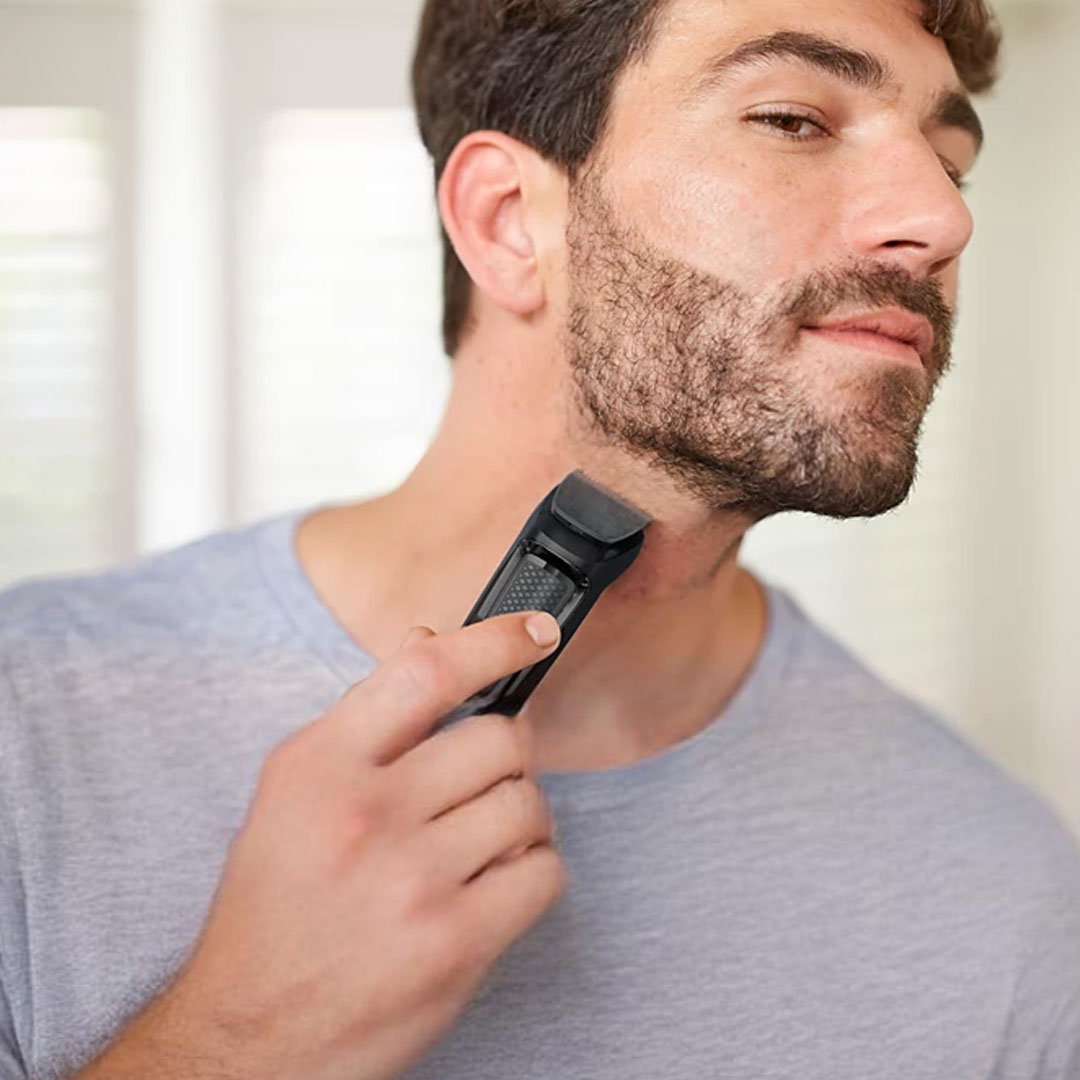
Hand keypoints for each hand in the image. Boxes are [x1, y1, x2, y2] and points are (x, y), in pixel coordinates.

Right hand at [79, 611, 565, 1079]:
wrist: (250, 1035)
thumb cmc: (276, 906)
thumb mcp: (294, 793)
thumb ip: (367, 716)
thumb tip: (431, 637)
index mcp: (319, 765)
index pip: (426, 672)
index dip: (495, 641)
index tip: (534, 633)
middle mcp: (365, 814)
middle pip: (499, 740)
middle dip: (504, 759)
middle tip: (481, 785)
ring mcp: (413, 881)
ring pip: (528, 805)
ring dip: (518, 821)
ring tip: (476, 845)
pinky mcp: (455, 944)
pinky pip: (543, 873)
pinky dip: (531, 873)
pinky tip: (492, 887)